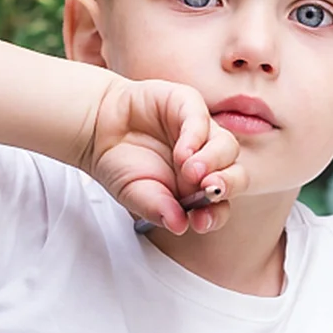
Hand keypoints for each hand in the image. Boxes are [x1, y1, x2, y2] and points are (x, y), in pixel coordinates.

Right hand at [84, 76, 248, 234]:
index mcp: (196, 189)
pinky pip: (202, 120)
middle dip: (227, 185)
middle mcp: (205, 162)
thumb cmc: (120, 164)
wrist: (97, 130)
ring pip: (227, 146)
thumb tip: (179, 226)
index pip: (220, 205)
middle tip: (209, 191)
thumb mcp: (134, 194)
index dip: (216, 214)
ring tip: (189, 171)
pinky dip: (196, 137)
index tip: (200, 221)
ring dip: (213, 161)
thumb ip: (157, 209)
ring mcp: (200, 133)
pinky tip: (182, 152)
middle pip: (235, 175)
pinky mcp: (188, 106)